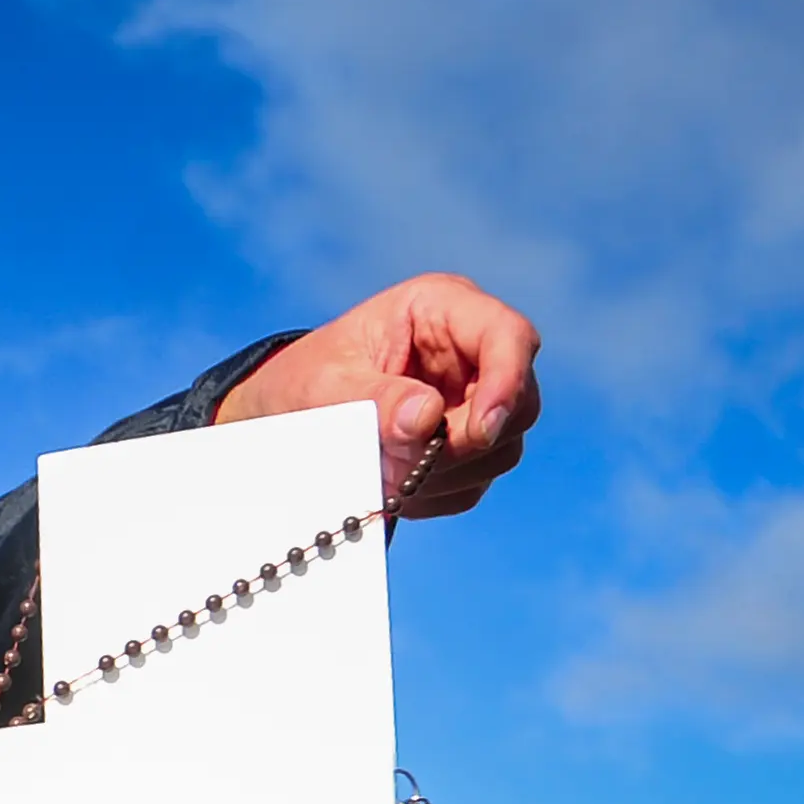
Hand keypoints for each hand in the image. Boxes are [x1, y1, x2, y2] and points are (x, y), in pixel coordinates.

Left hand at [216, 273, 541, 517]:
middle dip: (469, 440)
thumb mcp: (325, 384)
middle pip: (519, 402)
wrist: (285, 415)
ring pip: (502, 449)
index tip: (482, 428)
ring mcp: (474, 402)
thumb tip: (427, 418)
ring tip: (384, 469)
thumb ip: (375, 399)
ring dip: (447, 473)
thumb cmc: (303, 381)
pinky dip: (434, 493)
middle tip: (409, 460)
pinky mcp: (465, 448)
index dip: (509, 381)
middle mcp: (470, 353)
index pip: (509, 336)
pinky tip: (391, 482)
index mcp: (442, 310)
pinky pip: (473, 482)